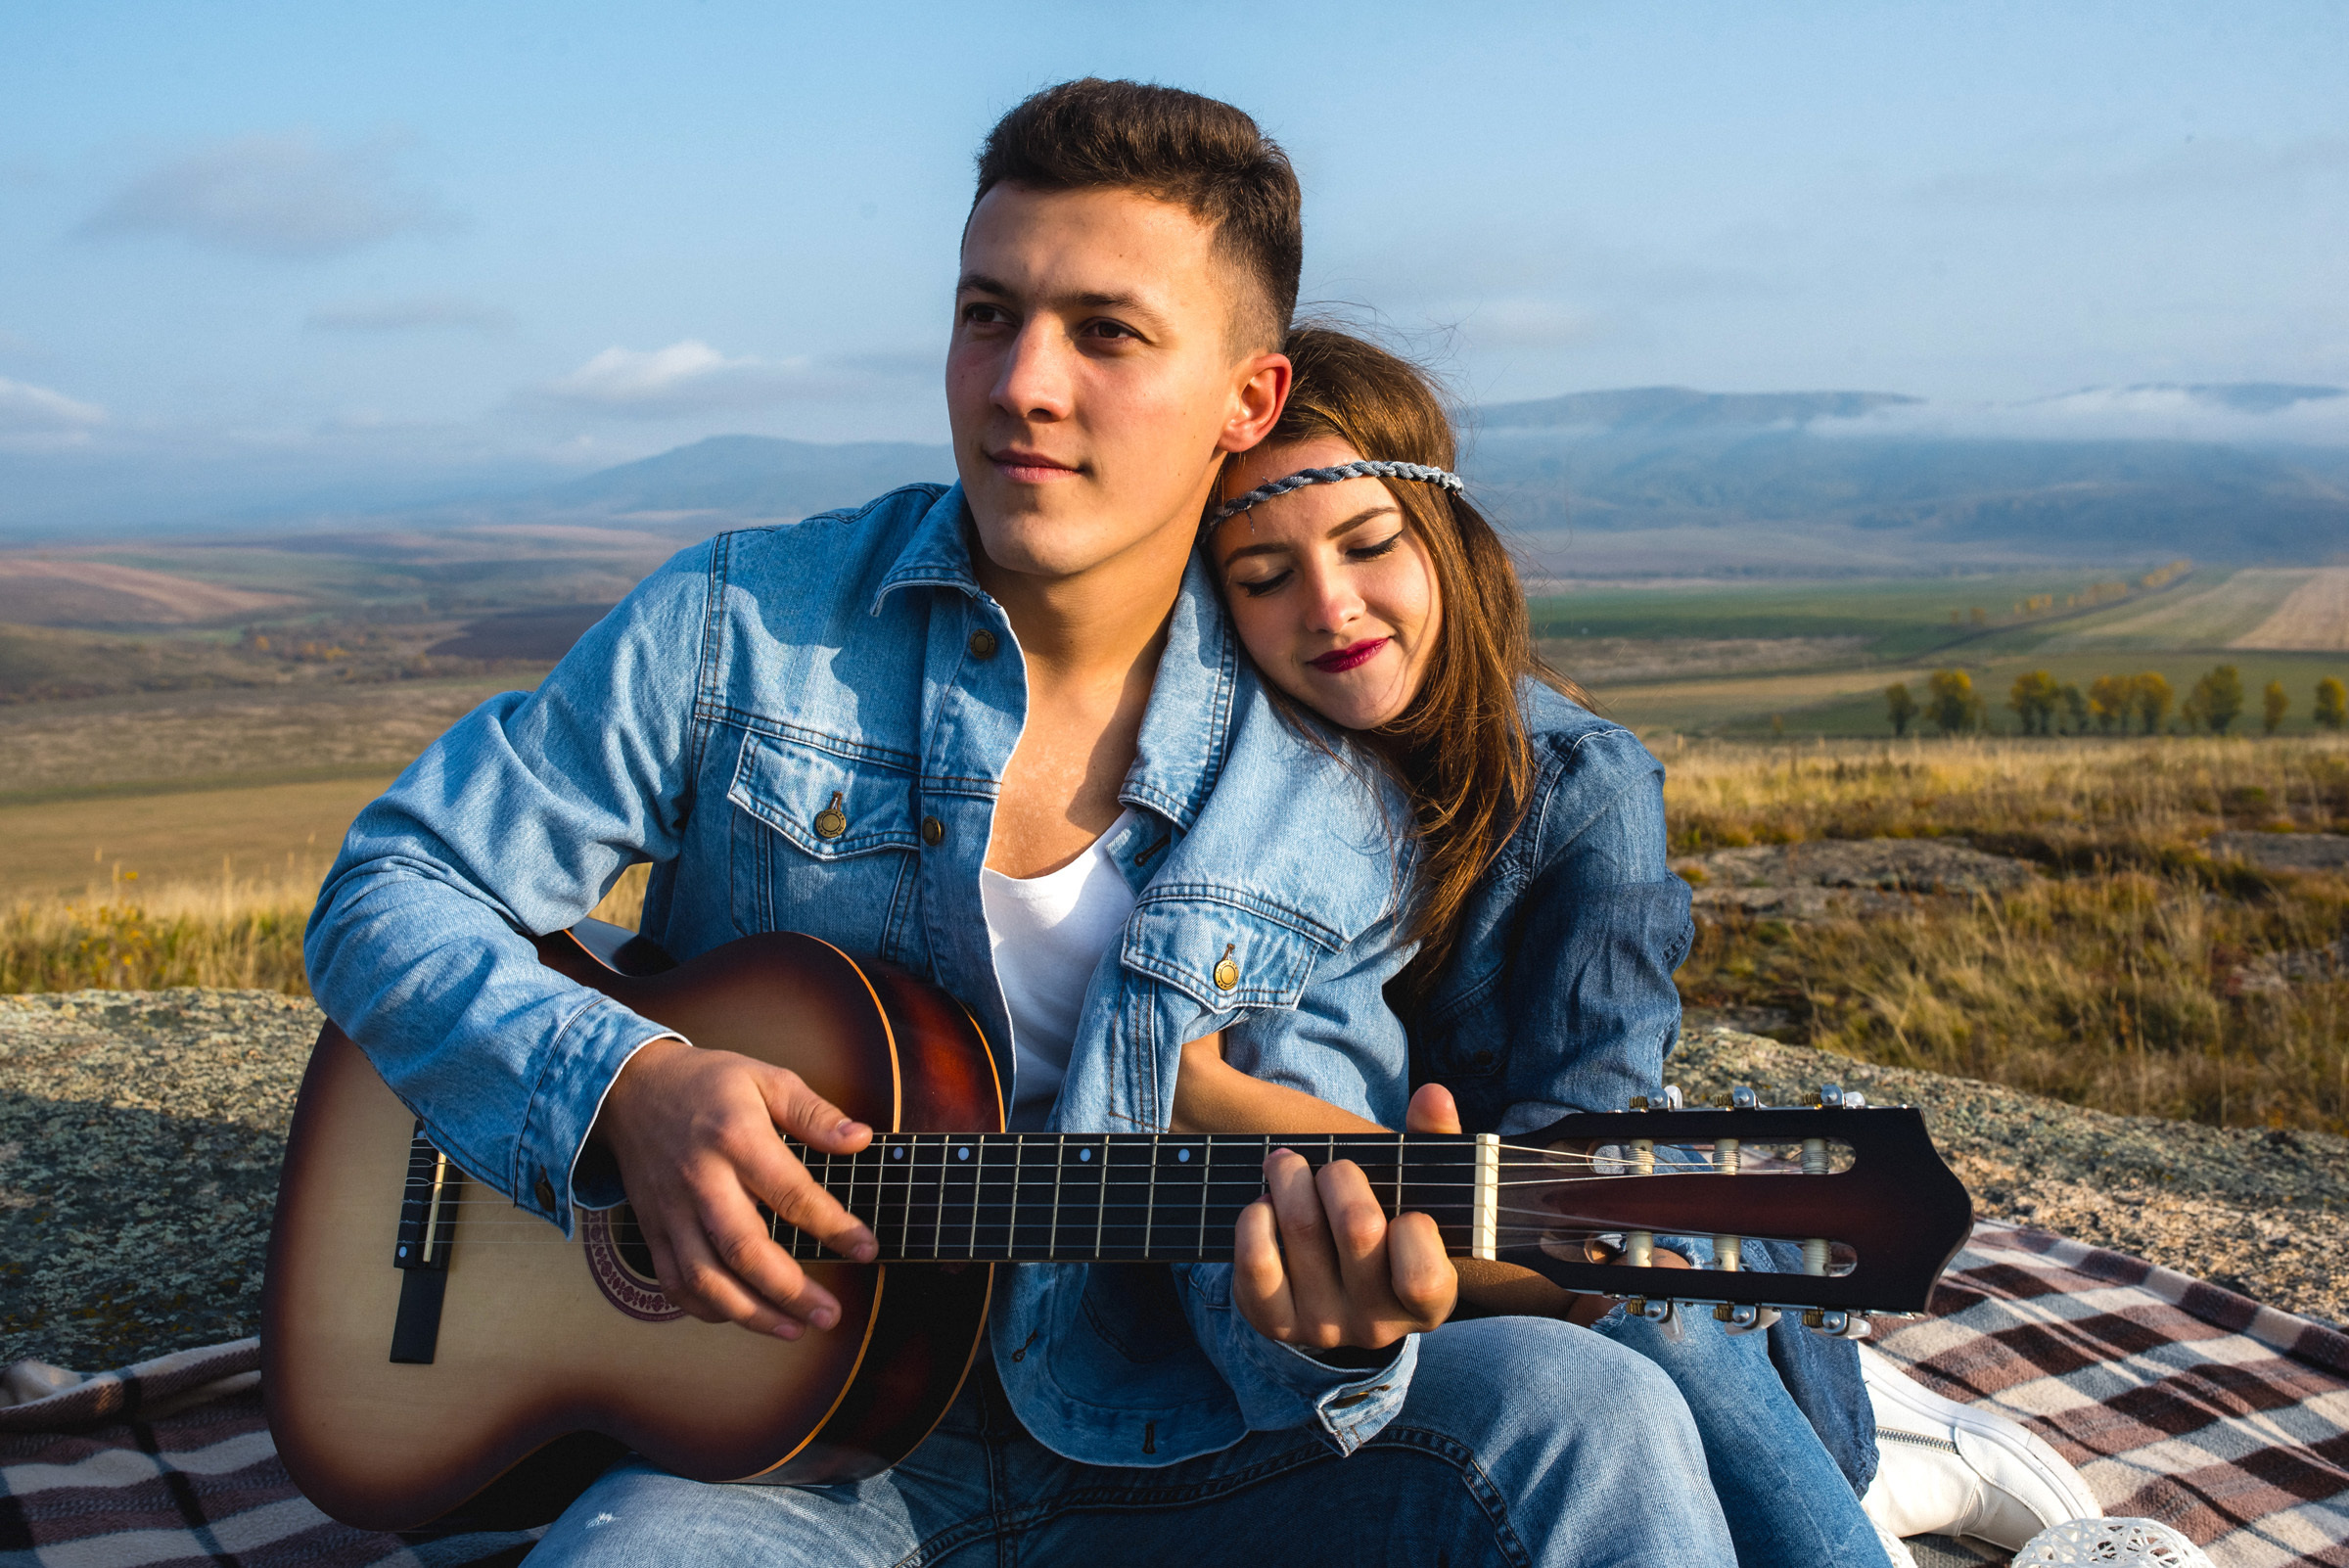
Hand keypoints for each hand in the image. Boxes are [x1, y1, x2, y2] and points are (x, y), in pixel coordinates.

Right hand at [590, 1038, 875, 1338]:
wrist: (630, 1090)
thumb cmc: (708, 1085)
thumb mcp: (765, 1078)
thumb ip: (813, 1112)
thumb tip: (860, 1139)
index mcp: (735, 1139)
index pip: (790, 1193)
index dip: (833, 1227)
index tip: (866, 1249)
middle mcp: (700, 1181)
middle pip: (743, 1249)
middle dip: (790, 1290)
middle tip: (829, 1314)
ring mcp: (671, 1211)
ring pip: (706, 1278)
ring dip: (751, 1314)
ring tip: (793, 1329)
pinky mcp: (652, 1230)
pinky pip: (675, 1283)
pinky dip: (707, 1309)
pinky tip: (742, 1316)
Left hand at [1231, 1083, 1460, 1350]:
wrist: (1338, 1287)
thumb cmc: (1389, 1226)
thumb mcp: (1420, 1193)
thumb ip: (1436, 1141)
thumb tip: (1433, 1095)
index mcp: (1428, 1301)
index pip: (1424, 1277)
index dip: (1413, 1230)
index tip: (1404, 1210)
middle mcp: (1376, 1325)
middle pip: (1358, 1228)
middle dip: (1341, 1176)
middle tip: (1334, 1165)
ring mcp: (1322, 1326)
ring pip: (1301, 1229)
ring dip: (1290, 1178)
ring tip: (1288, 1164)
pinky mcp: (1273, 1321)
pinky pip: (1255, 1259)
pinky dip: (1256, 1216)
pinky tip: (1267, 1204)